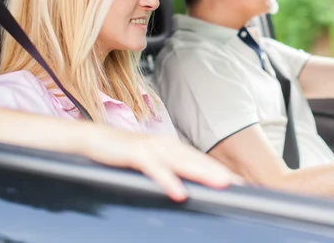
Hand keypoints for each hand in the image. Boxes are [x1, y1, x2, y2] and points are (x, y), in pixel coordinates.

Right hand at [86, 128, 241, 201]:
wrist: (94, 139)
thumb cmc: (123, 153)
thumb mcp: (150, 161)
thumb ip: (168, 169)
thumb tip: (185, 185)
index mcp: (171, 147)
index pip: (201, 161)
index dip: (220, 171)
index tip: (240, 183)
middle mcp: (166, 145)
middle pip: (198, 161)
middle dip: (219, 173)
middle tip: (239, 185)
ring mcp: (153, 148)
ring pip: (182, 163)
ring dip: (202, 174)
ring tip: (221, 185)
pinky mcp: (137, 153)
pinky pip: (155, 169)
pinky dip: (168, 181)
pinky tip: (179, 193)